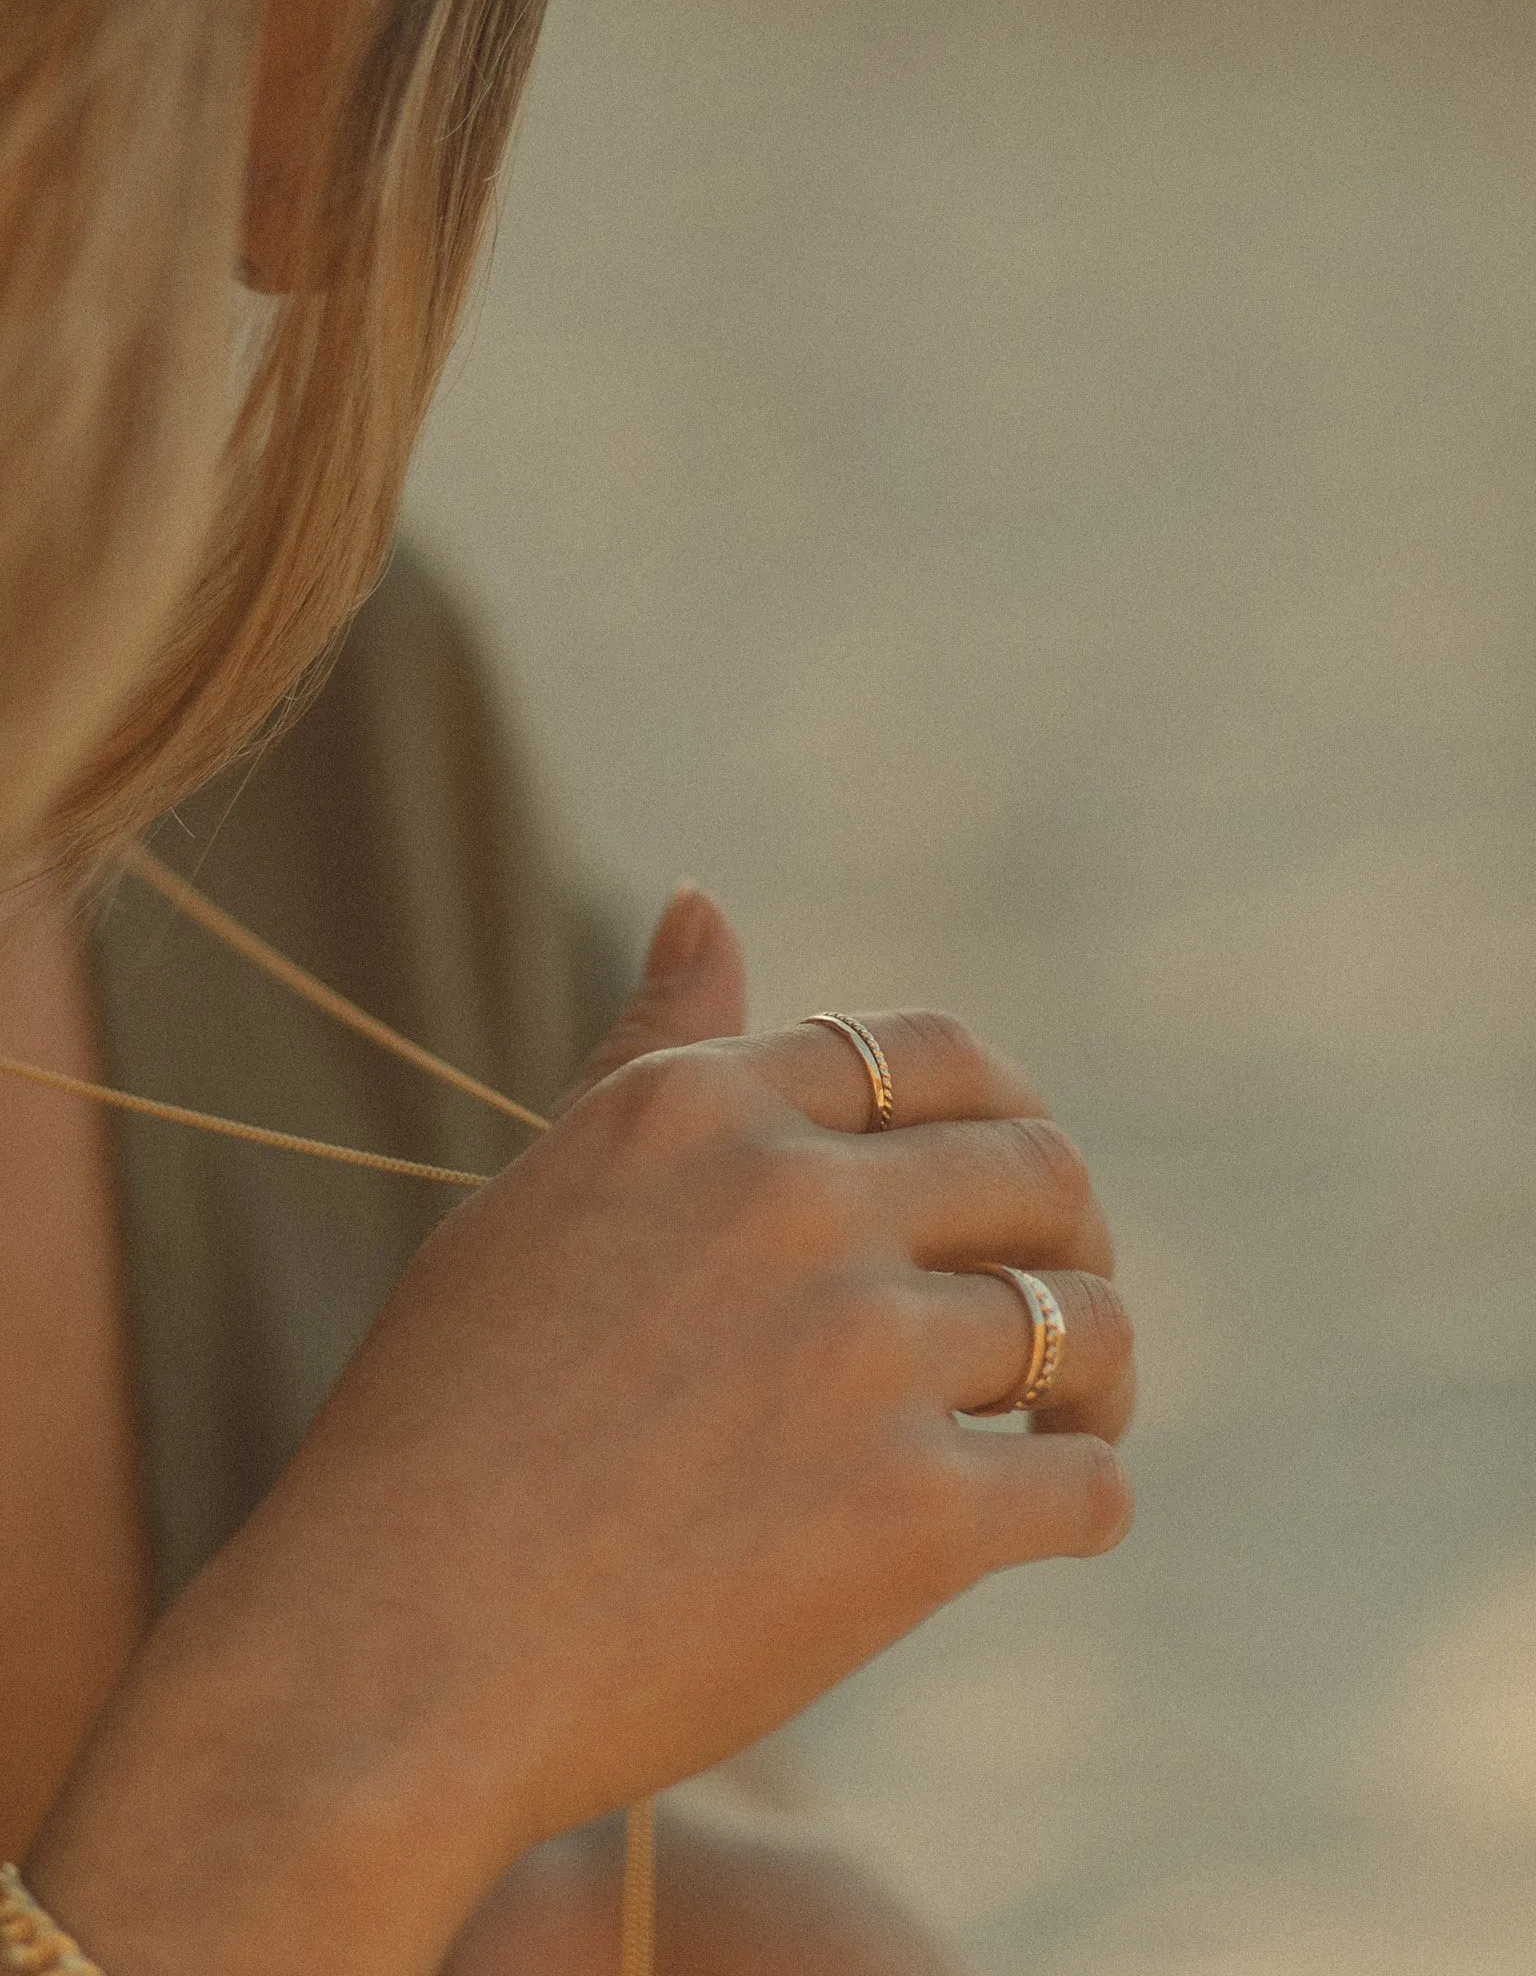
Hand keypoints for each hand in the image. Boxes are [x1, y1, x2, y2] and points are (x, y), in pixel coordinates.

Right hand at [29, 896, 1132, 1975]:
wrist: (383, 1660)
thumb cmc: (441, 1428)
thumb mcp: (537, 1200)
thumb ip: (645, 1058)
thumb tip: (702, 898)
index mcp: (700, 1107)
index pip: (937, 1052)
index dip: (1002, 1116)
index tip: (1005, 1188)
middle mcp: (792, 1200)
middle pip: (1038, 1172)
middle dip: (1073, 1235)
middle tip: (1058, 1307)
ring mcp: (858, 1354)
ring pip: (1084, 1321)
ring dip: (1099, 1373)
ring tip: (1065, 1421)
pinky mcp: (910, 1519)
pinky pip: (1084, 1487)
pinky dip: (1085, 1500)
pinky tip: (1045, 1516)